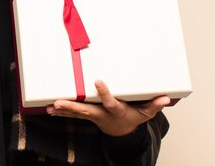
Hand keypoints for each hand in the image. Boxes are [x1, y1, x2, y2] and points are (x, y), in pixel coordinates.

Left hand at [46, 80, 169, 136]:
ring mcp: (92, 116)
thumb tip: (165, 98)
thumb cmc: (132, 118)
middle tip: (58, 103)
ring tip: (49, 107)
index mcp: (116, 110)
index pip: (109, 102)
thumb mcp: (145, 113)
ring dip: (62, 110)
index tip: (98, 81)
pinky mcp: (86, 116)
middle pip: (85, 110)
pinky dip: (61, 113)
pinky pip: (72, 115)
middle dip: (71, 107)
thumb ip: (153, 105)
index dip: (104, 93)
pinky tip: (50, 109)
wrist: (123, 133)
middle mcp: (101, 114)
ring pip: (75, 113)